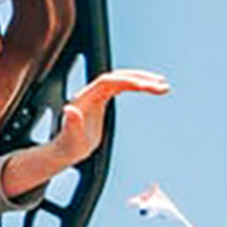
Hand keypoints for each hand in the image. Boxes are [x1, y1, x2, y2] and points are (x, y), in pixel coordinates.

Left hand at [0, 69, 170, 198]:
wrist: (64, 150)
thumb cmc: (68, 146)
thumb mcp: (71, 138)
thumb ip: (71, 124)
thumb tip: (70, 109)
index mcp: (84, 98)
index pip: (108, 81)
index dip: (127, 81)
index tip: (146, 86)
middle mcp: (90, 93)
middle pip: (117, 77)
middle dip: (140, 78)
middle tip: (162, 85)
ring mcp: (96, 96)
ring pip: (121, 80)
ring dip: (142, 80)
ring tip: (163, 86)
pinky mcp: (101, 100)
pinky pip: (120, 87)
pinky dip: (136, 85)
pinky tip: (149, 88)